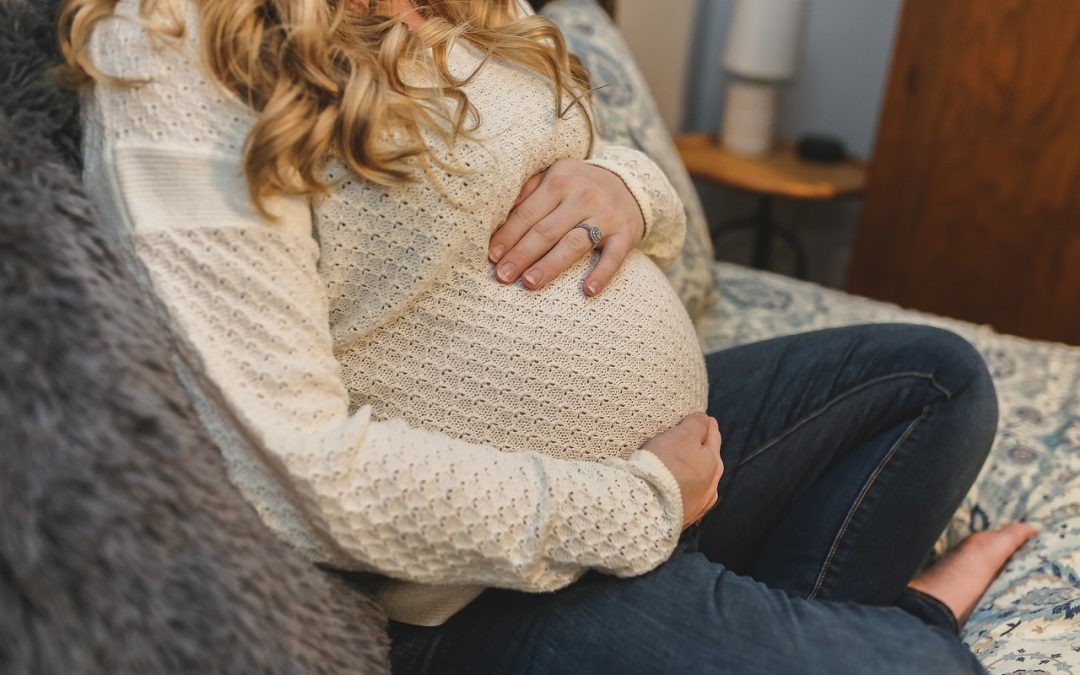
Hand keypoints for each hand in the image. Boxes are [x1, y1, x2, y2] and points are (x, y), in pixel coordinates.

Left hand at [489, 159, 645, 296]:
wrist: (631, 183)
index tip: (492, 256)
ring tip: (530, 282)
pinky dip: (602, 274)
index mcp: (559, 181)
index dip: (508, 235)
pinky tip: (587, 291)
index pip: (527, 213)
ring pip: (574, 243)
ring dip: (551, 265)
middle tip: (503, 276)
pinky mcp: (625, 234)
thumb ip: (528, 192)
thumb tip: (496, 218)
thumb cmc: (580, 186)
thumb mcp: (555, 176)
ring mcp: (606, 216)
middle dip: (522, 254)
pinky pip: (613, 257)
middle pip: (546, 230)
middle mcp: (582, 196)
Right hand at [642, 413, 723, 528]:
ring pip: (702, 480)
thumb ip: (696, 424)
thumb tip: (705, 419)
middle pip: (710, 459)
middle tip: (696, 438)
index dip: (706, 425)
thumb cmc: (664, 465)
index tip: (704, 419)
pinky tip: (682, 488)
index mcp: (714, 461)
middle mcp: (712, 484)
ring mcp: (700, 503)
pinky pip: (689, 497)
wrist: (647, 505)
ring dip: (696, 470)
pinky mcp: (685, 516)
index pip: (712, 436)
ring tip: (686, 464)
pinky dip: (686, 488)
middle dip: (704, 448)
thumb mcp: (682, 435)